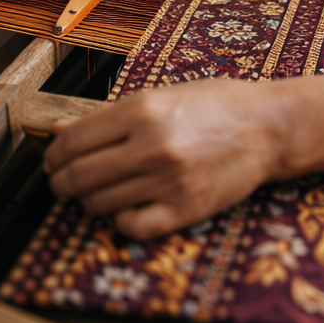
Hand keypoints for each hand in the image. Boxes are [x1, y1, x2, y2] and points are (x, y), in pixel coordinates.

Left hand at [44, 82, 280, 239]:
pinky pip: (131, 227)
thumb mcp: (161, 96)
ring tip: (102, 190)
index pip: (72, 141)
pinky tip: (129, 206)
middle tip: (66, 181)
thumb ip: (109, 115)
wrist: (269, 125)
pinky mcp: (184, 209)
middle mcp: (151, 145)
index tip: (54, 159)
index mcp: (141, 110)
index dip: (54, 154)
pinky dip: (122, 220)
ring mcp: (167, 180)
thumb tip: (58, 130)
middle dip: (62, 182)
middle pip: (78, 177)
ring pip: (99, 204)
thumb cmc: (216, 104)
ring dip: (91, 201)